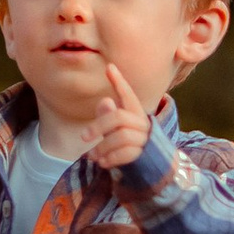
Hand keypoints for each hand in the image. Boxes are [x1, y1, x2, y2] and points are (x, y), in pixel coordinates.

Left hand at [81, 57, 154, 172]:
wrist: (150, 166)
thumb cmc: (127, 142)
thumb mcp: (115, 128)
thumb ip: (108, 115)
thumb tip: (105, 102)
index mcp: (135, 112)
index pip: (128, 94)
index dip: (119, 81)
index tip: (109, 66)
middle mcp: (142, 123)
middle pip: (119, 117)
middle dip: (98, 126)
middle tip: (83, 136)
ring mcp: (144, 139)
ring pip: (121, 136)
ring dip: (103, 147)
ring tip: (93, 155)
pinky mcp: (143, 155)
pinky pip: (126, 153)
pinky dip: (111, 158)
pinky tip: (103, 162)